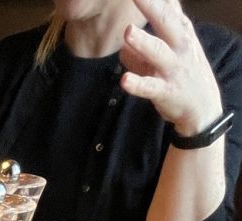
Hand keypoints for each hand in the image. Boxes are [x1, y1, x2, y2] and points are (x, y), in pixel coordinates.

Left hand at [119, 0, 221, 134]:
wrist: (202, 106)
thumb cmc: (183, 71)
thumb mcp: (175, 45)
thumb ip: (154, 32)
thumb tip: (135, 23)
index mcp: (180, 31)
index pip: (167, 7)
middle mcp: (179, 46)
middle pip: (165, 22)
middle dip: (151, 6)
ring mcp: (173, 68)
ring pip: (157, 52)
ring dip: (143, 42)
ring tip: (128, 31)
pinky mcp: (166, 91)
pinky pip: (149, 87)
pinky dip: (137, 84)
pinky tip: (124, 80)